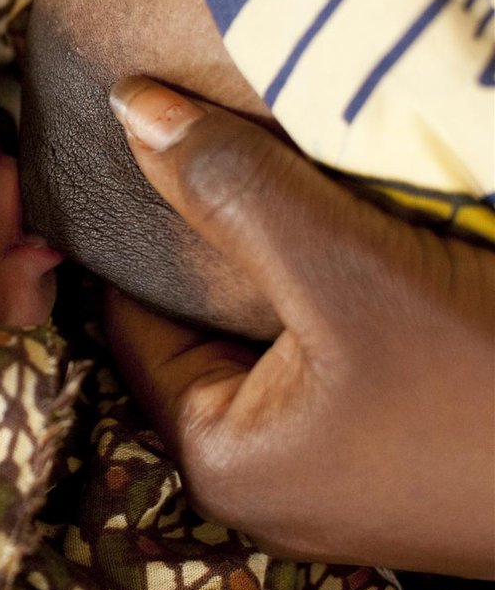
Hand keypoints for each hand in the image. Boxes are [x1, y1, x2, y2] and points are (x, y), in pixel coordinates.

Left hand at [102, 75, 494, 578]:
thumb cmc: (493, 385)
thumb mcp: (348, 273)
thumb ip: (232, 191)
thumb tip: (131, 109)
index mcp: (219, 457)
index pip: (137, 319)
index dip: (147, 227)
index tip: (159, 147)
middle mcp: (262, 480)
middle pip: (208, 328)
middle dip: (225, 244)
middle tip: (229, 151)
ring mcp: (333, 475)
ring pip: (277, 338)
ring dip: (291, 265)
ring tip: (294, 183)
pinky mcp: (394, 458)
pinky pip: (337, 361)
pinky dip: (343, 301)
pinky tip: (365, 246)